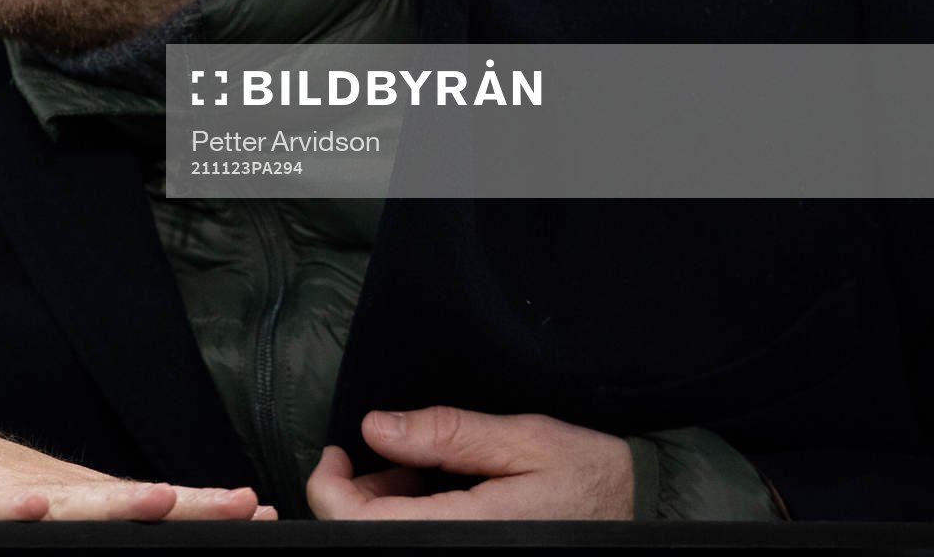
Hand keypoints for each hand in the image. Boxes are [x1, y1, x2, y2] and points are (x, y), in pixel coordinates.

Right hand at [0, 410, 276, 520]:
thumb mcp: (67, 507)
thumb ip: (132, 516)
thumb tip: (238, 511)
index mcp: (78, 505)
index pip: (152, 509)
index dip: (202, 510)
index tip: (255, 509)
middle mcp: (47, 498)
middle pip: (118, 503)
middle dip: (173, 506)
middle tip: (223, 505)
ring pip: (60, 508)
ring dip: (109, 505)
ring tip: (154, 499)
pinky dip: (5, 513)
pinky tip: (33, 510)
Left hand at [307, 407, 632, 519]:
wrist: (643, 511)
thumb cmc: (593, 475)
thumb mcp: (525, 440)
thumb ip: (448, 434)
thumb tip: (375, 428)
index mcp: (463, 530)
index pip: (356, 522)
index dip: (328, 486)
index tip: (337, 450)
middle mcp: (457, 548)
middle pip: (365, 533)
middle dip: (359, 492)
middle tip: (387, 452)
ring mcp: (465, 551)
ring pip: (389, 538)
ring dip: (384, 506)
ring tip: (418, 468)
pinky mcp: (474, 549)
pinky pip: (420, 539)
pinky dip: (411, 516)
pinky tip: (436, 491)